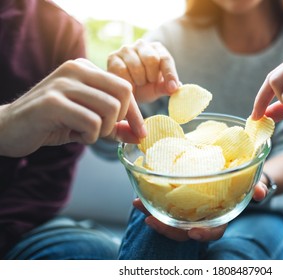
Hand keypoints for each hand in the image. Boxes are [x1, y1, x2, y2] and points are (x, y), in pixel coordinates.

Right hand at [0, 59, 145, 156]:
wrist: (9, 128)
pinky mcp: (53, 102)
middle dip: (119, 120)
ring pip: (109, 108)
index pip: (125, 87)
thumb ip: (114, 126)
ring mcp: (63, 84)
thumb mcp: (88, 122)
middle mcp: (75, 69)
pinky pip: (91, 122)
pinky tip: (75, 135)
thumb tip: (140, 136)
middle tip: (103, 130)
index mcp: (85, 68)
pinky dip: (90, 136)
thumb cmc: (53, 123)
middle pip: (123, 94)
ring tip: (86, 133)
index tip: (140, 133)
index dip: (135, 113)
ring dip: (103, 130)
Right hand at [107, 39, 179, 102]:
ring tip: (137, 83)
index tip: (172, 88)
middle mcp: (142, 45)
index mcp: (157, 49)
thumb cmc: (145, 88)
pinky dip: (127, 82)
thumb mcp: (157, 89)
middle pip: (152, 59)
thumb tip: (176, 87)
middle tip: (148, 83)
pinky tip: (128, 84)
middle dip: (151, 77)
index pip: (165, 59)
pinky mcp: (113, 57)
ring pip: (137, 66)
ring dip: (139, 81)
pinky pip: (122, 71)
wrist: (124, 92)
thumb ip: (166, 88)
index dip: (170, 74)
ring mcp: (126, 49)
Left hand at [132, 182, 268, 241]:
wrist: (236, 171)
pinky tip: (139, 195)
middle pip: (184, 229)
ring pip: (171, 218)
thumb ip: (257, 186)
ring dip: (152, 213)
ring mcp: (190, 209)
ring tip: (137, 204)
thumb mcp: (253, 182)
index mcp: (221, 216)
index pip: (213, 231)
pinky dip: (151, 201)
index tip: (192, 232)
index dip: (203, 234)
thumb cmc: (245, 180)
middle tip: (150, 219)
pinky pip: (165, 204)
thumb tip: (260, 192)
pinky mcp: (180, 198)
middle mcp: (204, 216)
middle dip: (167, 228)